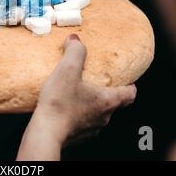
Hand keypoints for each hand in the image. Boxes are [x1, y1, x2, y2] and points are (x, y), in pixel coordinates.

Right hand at [17, 34, 136, 159]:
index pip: (130, 94)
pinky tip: (64, 107)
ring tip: (76, 92)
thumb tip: (75, 40)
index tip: (125, 78)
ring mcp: (91, 129)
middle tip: (95, 80)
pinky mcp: (77, 136)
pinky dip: (77, 114)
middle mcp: (103, 117)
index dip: (130, 85)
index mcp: (107, 101)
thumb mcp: (67, 69)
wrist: (45, 133)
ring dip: (91, 103)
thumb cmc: (59, 104)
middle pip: (113, 103)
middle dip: (106, 92)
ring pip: (97, 114)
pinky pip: (82, 122)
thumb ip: (75, 51)